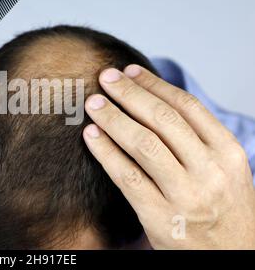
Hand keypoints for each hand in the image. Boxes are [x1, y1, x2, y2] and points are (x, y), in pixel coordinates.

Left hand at [83, 65, 254, 248]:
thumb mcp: (225, 171)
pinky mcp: (159, 217)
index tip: (131, 71)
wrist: (231, 259)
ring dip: (113, 118)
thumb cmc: (223, 210)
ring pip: (142, 143)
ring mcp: (185, 195)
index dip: (154, 84)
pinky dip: (105, 151)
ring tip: (93, 102)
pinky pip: (126, 176)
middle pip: (162, 119)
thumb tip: (153, 102)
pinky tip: (91, 135)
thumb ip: (197, 140)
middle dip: (129, 93)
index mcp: (229, 153)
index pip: (187, 106)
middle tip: (106, 77)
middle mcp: (210, 171)